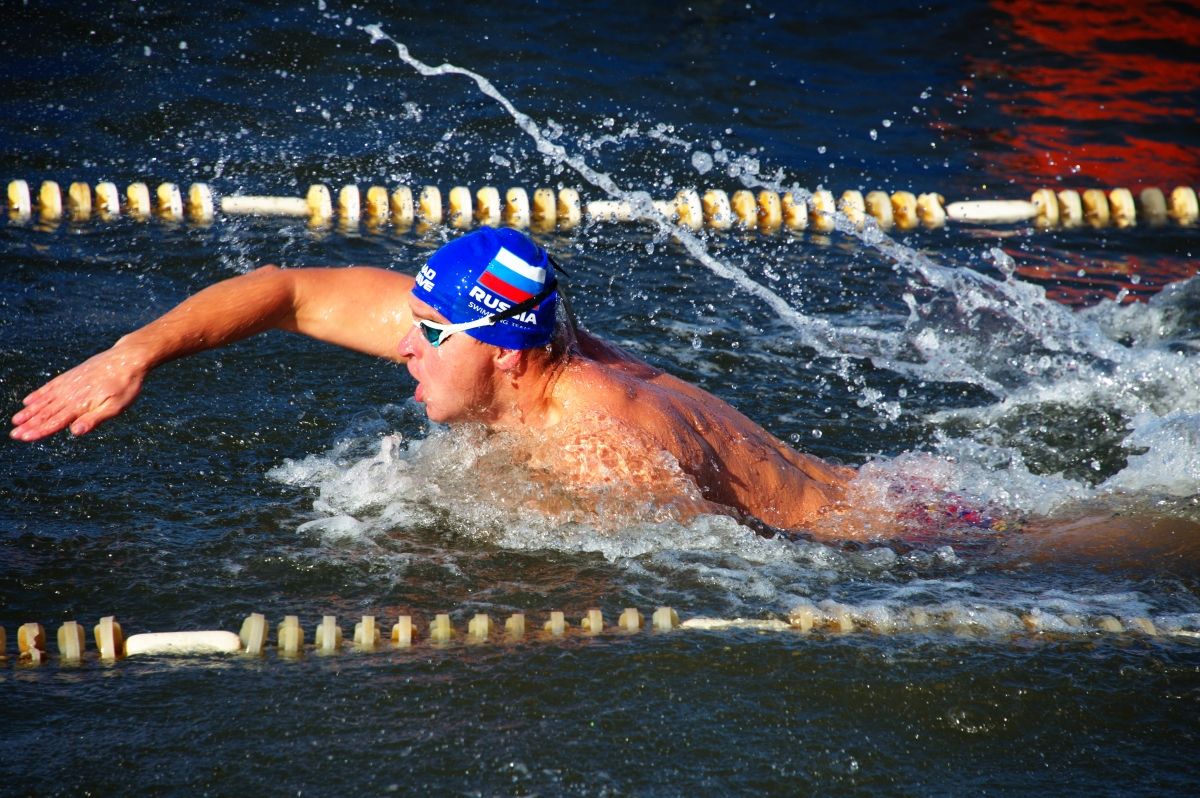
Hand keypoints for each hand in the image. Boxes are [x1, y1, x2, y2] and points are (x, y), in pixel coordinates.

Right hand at [10, 346, 147, 440]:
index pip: (55, 421)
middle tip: (13, 434)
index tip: (23, 437)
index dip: (39, 431)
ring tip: (16, 420)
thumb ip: (94, 419)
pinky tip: (28, 400)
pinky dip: (38, 395)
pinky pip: (50, 387)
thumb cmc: (125, 385)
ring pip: (45, 401)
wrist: (128, 358)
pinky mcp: (71, 376)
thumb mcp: (116, 406)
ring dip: (30, 411)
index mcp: (80, 405)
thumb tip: (74, 432)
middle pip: (46, 413)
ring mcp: (69, 384)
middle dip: (30, 424)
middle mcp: (70, 394)